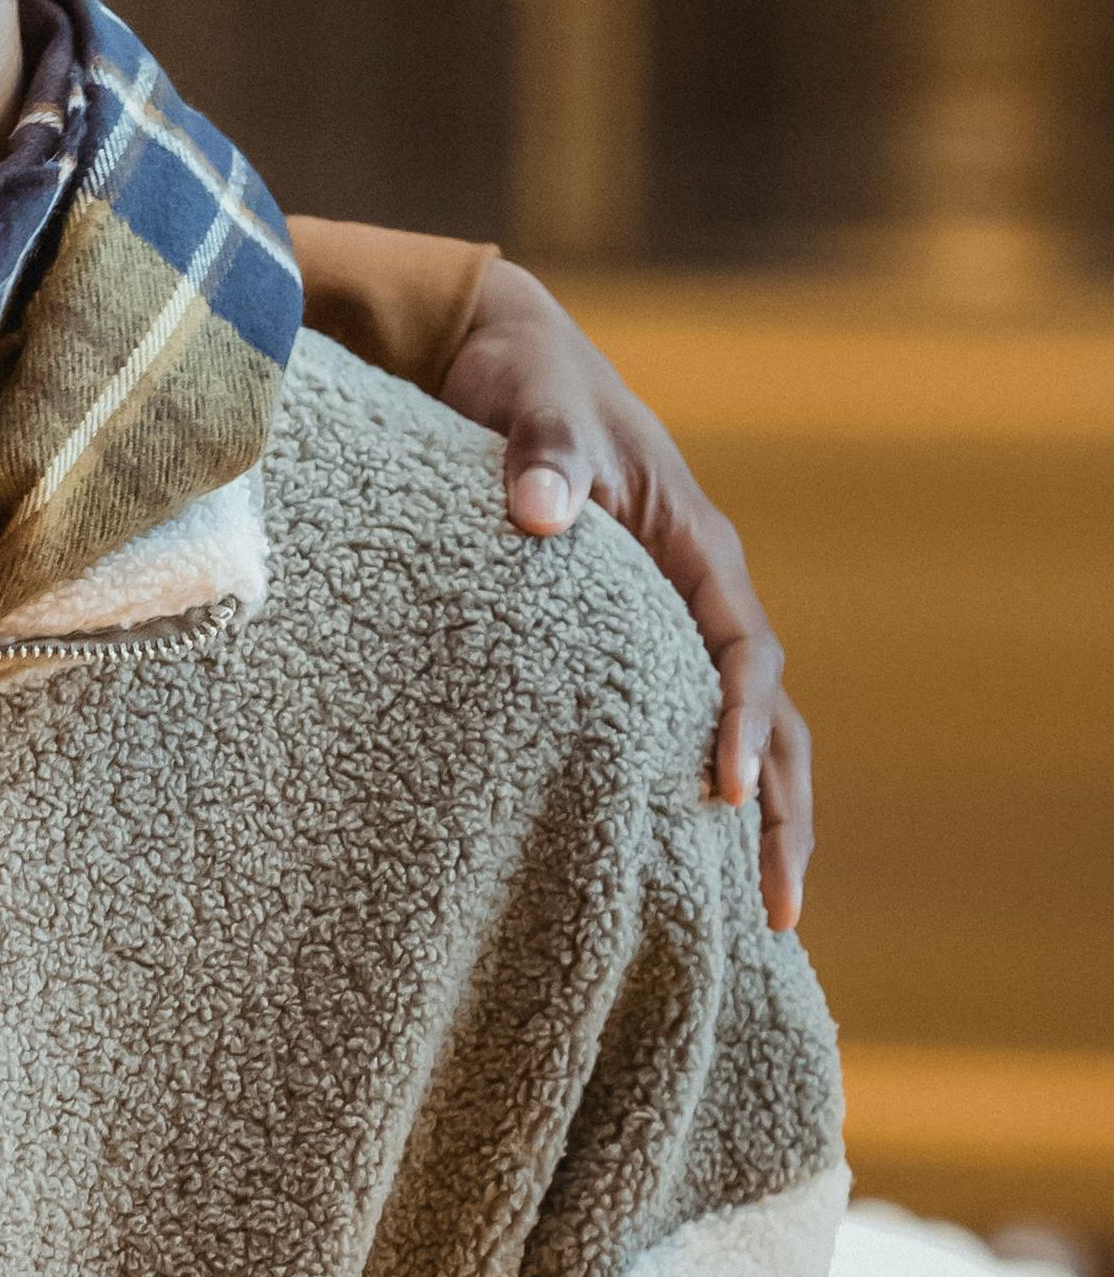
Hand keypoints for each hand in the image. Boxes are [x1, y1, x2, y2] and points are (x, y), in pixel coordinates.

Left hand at [438, 256, 812, 934]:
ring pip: (740, 734)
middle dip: (781, 814)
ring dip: (754, 823)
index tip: (723, 793)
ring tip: (757, 920)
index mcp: (696, 546)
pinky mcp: (626, 644)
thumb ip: (540, 455)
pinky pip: (678, 726)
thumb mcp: (532, 406)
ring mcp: (670, 622)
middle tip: (777, 913)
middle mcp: (699, 592)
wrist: (497, 356)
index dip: (741, 724)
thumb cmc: (522, 381)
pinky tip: (675, 865)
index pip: (743, 652)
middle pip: (769, 718)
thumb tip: (540, 513)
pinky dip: (690, 793)